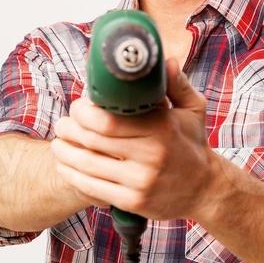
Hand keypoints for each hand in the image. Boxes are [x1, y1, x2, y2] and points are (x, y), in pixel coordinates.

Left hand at [50, 58, 212, 219]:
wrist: (206, 190)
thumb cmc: (193, 145)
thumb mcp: (193, 110)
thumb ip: (177, 84)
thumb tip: (164, 60)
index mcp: (161, 128)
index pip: (107, 119)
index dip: (83, 111)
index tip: (77, 107)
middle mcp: (151, 155)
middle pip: (92, 139)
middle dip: (69, 129)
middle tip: (62, 124)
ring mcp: (141, 181)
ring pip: (88, 165)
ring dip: (65, 153)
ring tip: (58, 144)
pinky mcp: (134, 202)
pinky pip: (93, 188)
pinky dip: (73, 176)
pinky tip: (66, 167)